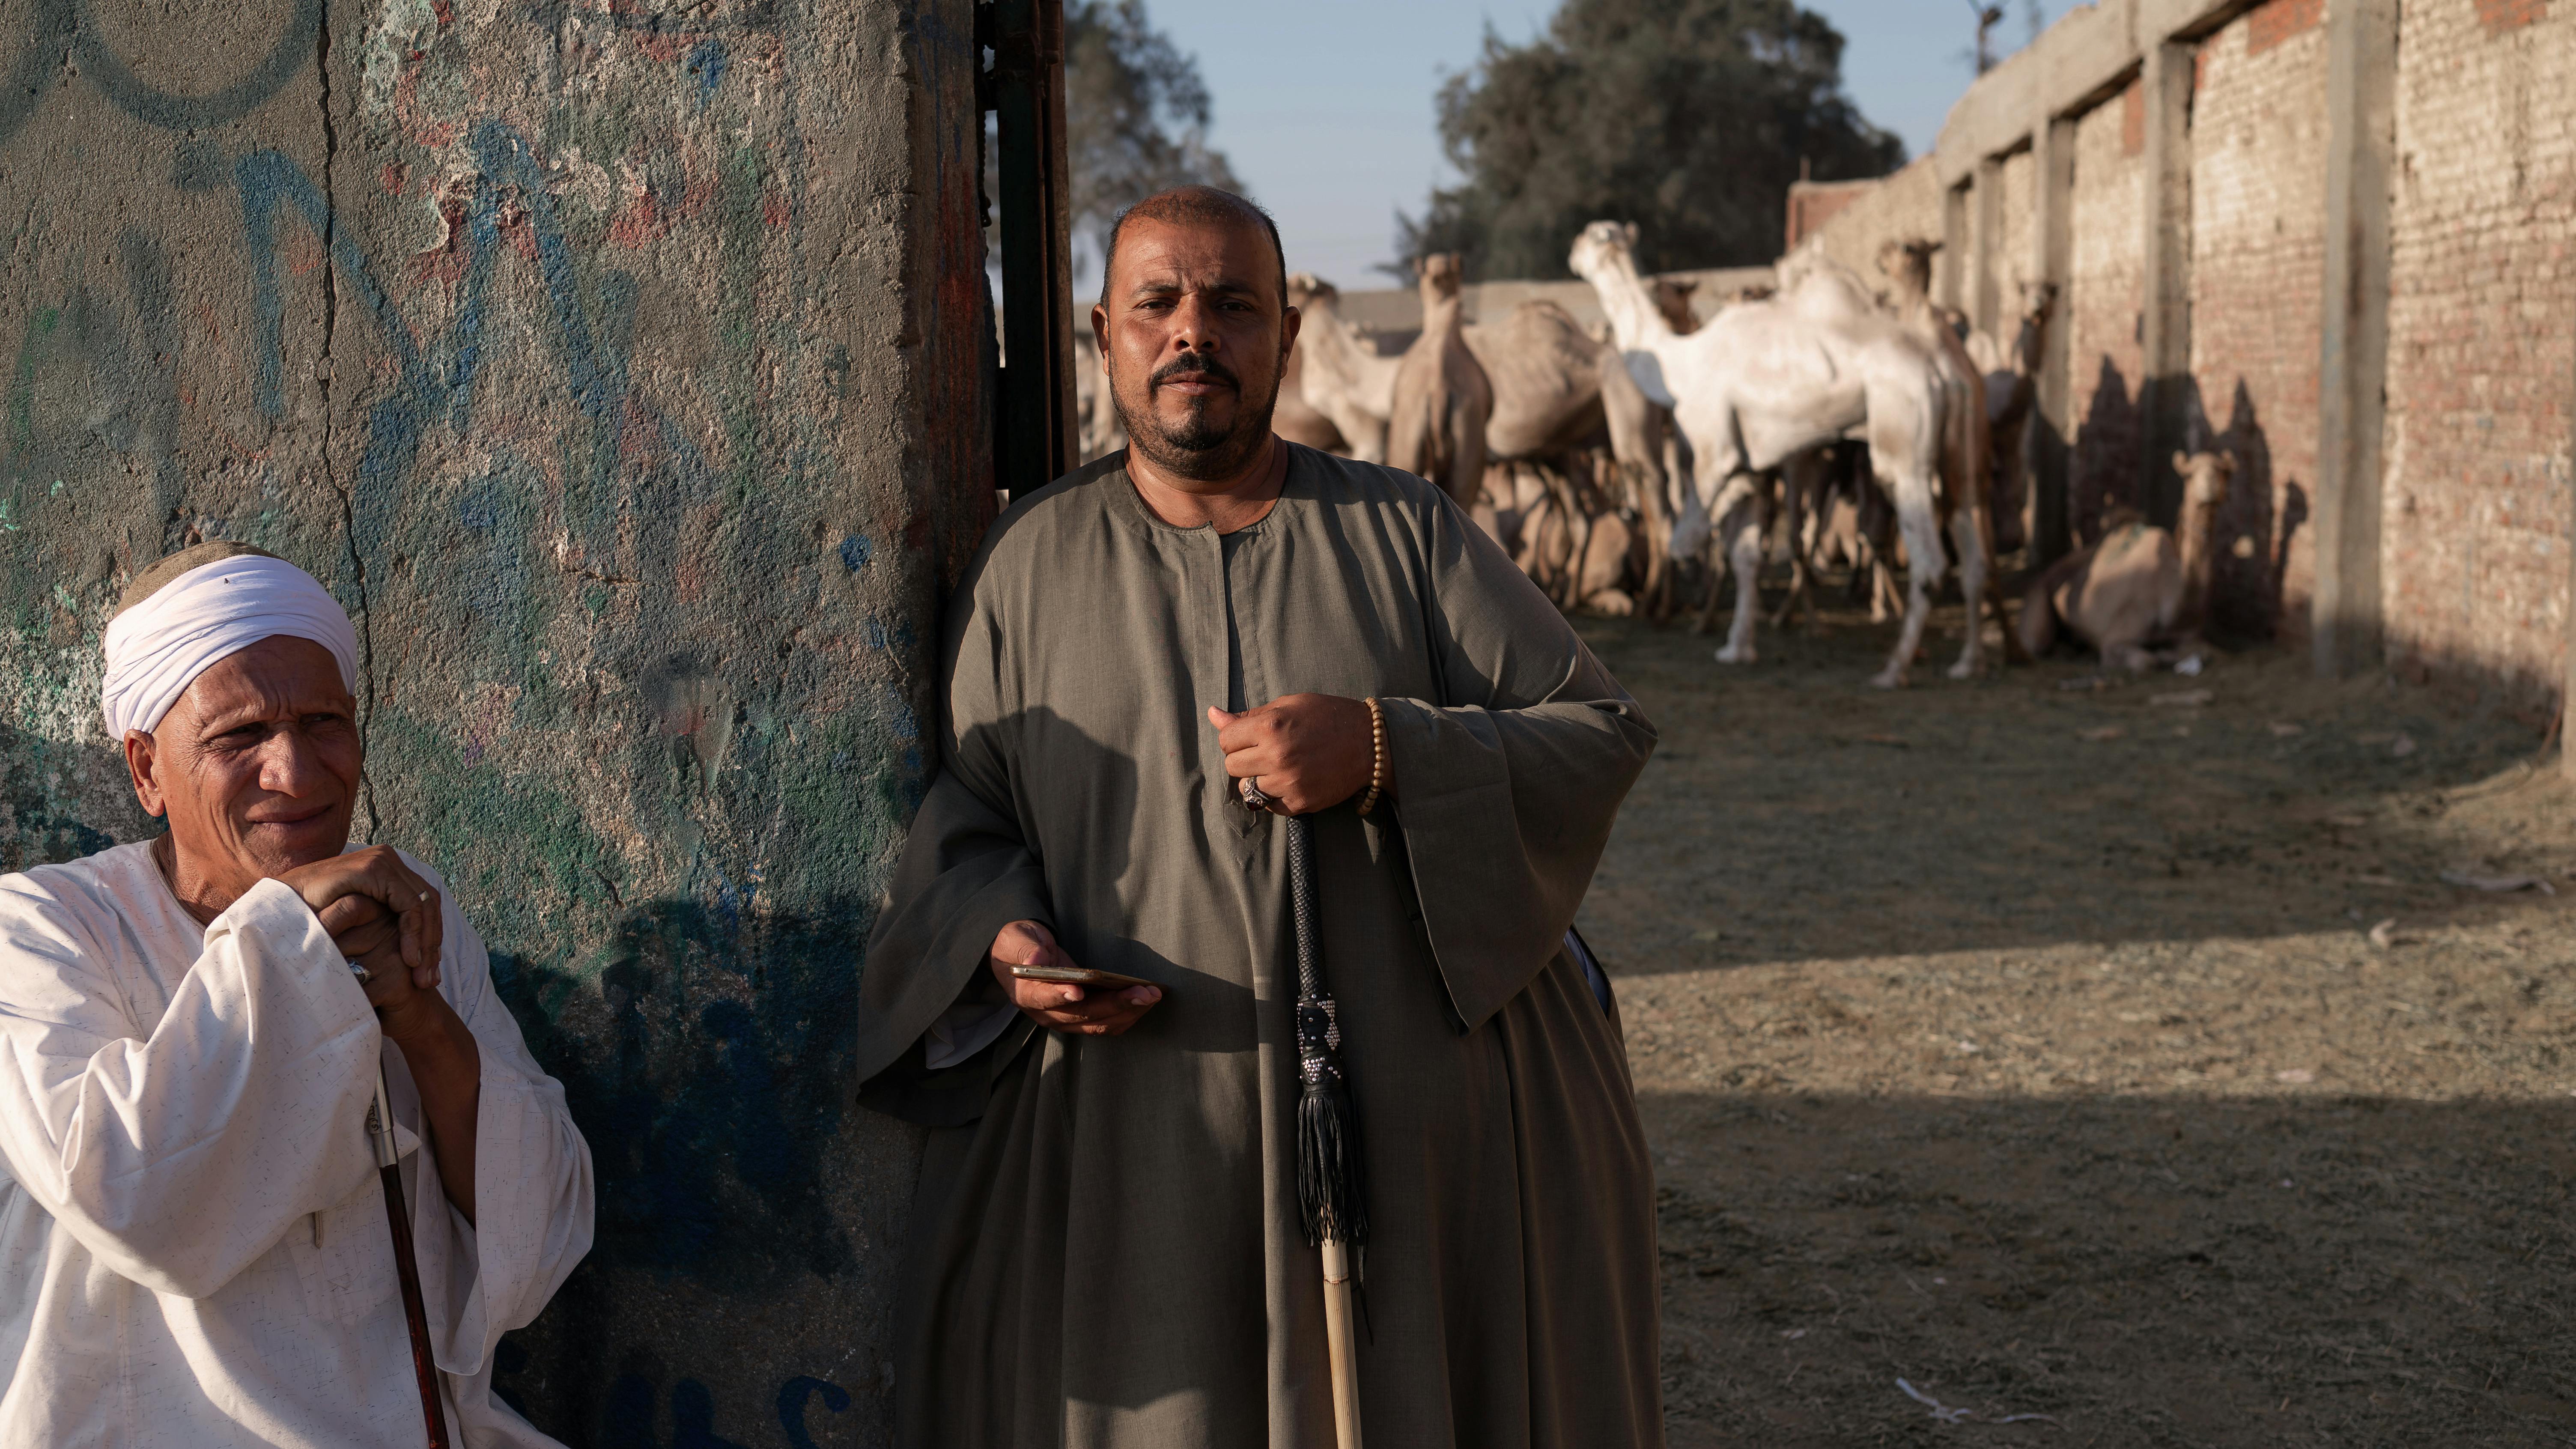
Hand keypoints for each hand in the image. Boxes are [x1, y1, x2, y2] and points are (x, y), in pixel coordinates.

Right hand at [277, 846, 446, 1038]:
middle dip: (432, 944)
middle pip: (428, 905)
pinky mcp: (373, 868)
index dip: (430, 939)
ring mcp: (381, 861)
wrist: (277, 907)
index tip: (430, 974)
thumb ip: (380, 925)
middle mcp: (388, 860)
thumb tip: (411, 955)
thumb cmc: (310, 919)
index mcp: (386, 870)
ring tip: (422, 976)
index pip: (423, 905)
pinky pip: (408, 904)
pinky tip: (410, 960)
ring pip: (423, 906)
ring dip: (426, 943)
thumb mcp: (355, 924)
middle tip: (430, 981)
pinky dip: (413, 933)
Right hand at [987, 920, 1161, 1036]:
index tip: (1078, 990)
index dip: (1061, 996)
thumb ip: (1025, 949)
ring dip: (1127, 1012)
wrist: (1020, 958)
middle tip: (1144, 992)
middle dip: (1115, 1004)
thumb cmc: (1019, 945)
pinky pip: (1105, 1024)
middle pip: (1082, 1015)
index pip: (1043, 998)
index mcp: (1025, 993)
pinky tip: (1145, 1001)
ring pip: (1098, 1024)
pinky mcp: (1080, 1018)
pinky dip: (1127, 1015)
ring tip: (1152, 995)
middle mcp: (1045, 1013)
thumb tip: (1035, 962)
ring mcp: (1064, 1019)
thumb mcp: (1016, 938)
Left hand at [1209, 694, 1380, 814]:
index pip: (1225, 740)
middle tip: (1264, 752)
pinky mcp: (1300, 802)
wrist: (1370, 743)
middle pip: (1231, 766)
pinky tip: (1290, 780)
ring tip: (1279, 766)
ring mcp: (1288, 782)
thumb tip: (1213, 714)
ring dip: (1257, 778)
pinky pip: (1268, 805)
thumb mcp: (1289, 705)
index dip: (1234, 738)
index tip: (1249, 737)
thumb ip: (1249, 715)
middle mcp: (1277, 755)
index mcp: (1271, 726)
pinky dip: (1274, 795)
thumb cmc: (1328, 717)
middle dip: (1243, 759)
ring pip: (1247, 788)